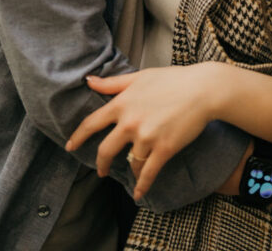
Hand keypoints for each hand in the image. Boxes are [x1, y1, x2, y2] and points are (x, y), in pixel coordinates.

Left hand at [66, 64, 217, 199]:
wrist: (202, 90)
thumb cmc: (172, 80)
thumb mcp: (139, 77)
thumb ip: (113, 83)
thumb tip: (88, 81)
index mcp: (122, 103)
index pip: (92, 123)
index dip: (78, 136)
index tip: (70, 146)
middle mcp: (130, 122)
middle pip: (105, 150)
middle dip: (101, 163)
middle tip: (102, 170)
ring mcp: (146, 137)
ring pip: (130, 162)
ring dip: (130, 171)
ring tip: (133, 173)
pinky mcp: (163, 149)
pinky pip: (148, 173)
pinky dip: (142, 186)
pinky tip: (139, 194)